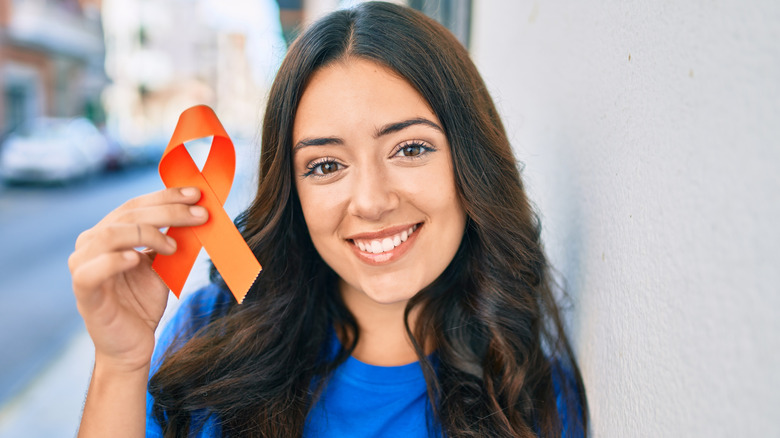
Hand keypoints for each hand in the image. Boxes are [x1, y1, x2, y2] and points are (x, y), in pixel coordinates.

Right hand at [68, 187, 207, 371]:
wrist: (133, 345)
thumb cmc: (144, 302)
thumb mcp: (163, 264)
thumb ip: (173, 239)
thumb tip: (198, 212)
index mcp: (109, 232)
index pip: (136, 205)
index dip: (166, 197)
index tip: (197, 195)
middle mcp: (91, 243)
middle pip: (128, 216)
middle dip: (168, 212)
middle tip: (199, 216)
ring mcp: (83, 265)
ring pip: (111, 234)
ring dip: (148, 234)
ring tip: (173, 246)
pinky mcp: (83, 290)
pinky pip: (92, 270)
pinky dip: (115, 260)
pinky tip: (137, 259)